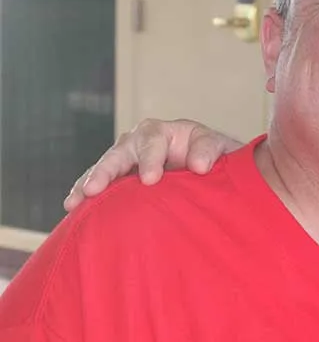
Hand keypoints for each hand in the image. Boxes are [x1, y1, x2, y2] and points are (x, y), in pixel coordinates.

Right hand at [63, 119, 243, 211]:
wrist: (214, 175)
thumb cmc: (219, 160)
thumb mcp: (222, 151)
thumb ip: (211, 151)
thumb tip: (199, 166)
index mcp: (169, 132)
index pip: (154, 140)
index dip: (151, 158)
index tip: (150, 179)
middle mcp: (143, 141)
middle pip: (121, 151)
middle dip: (108, 170)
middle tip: (96, 189)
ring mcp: (129, 160)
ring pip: (105, 167)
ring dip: (90, 182)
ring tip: (76, 201)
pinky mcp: (121, 180)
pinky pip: (99, 185)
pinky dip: (86, 195)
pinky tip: (74, 209)